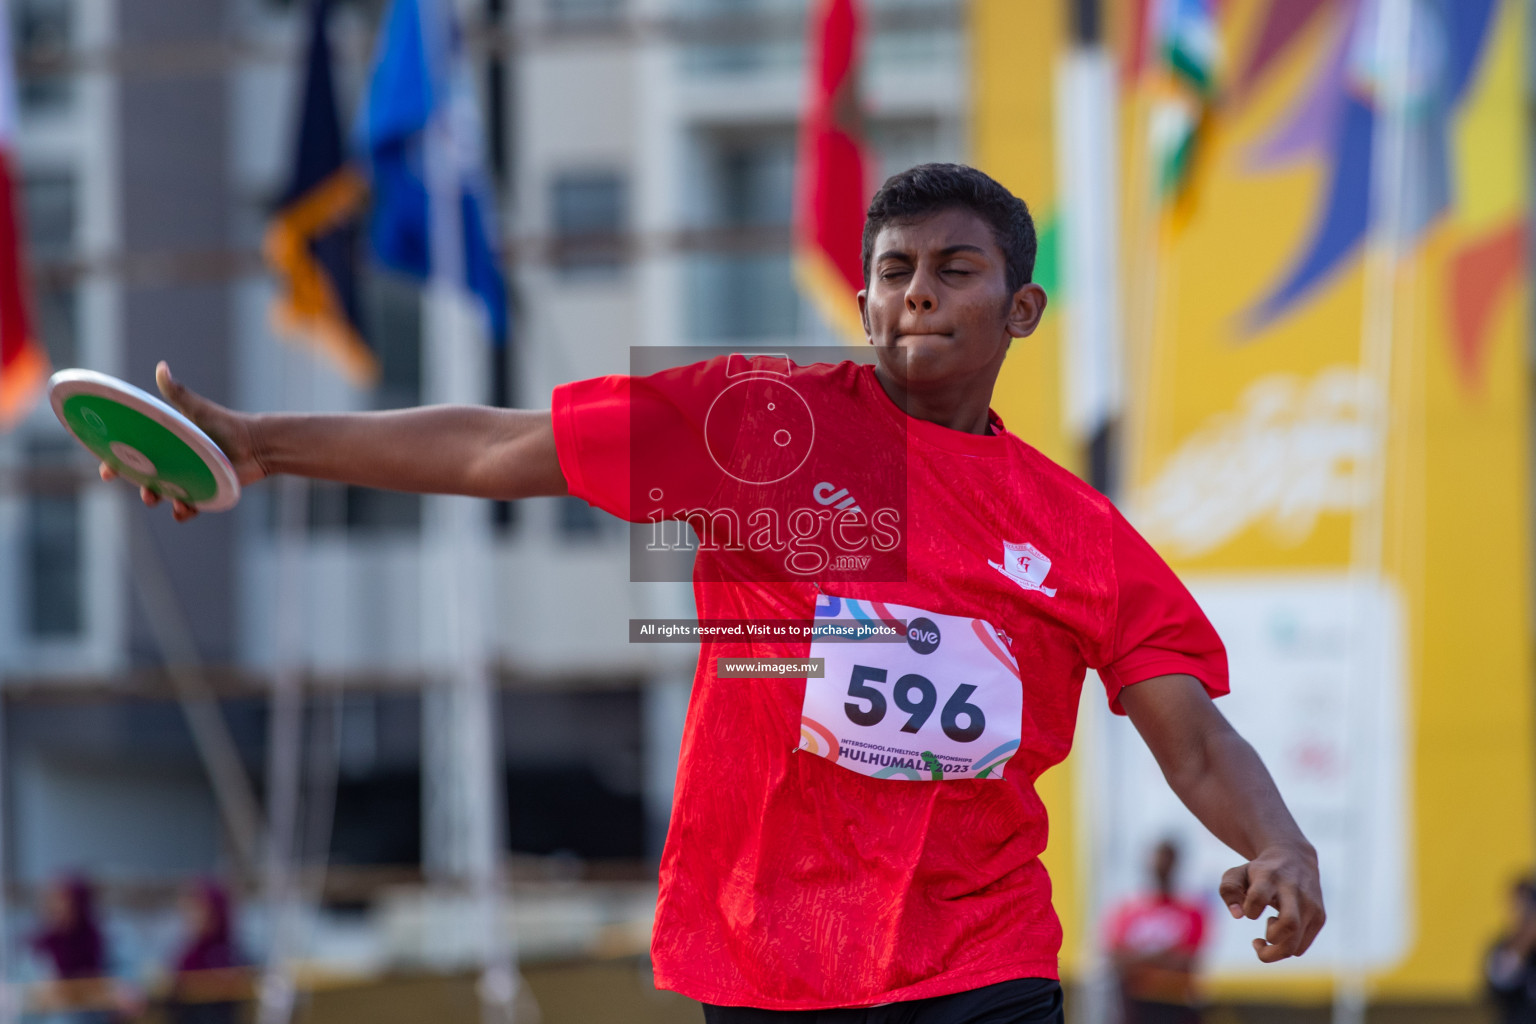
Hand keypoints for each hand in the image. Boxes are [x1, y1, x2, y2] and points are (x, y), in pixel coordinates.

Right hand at [99, 361, 267, 521]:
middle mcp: (170, 465)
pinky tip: (182, 510)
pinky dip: (183, 512)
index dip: (115, 464)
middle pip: (144, 481)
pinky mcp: (203, 494)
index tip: (106, 470)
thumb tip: (162, 366)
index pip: (131, 456)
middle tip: (146, 492)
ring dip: (160, 500)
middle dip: (140, 489)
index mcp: (162, 445)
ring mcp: (186, 481)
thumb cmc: (225, 424)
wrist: (256, 443)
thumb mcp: (197, 409)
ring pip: (164, 496)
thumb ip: (177, 392)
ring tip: (166, 499)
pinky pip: (188, 509)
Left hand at [1220, 843, 1325, 961]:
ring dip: (1275, 950)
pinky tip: (1279, 933)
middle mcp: (1293, 891)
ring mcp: (1310, 905)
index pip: (1258, 897)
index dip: (1249, 909)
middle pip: (1289, 924)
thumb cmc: (1259, 872)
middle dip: (1270, 944)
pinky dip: (1285, 948)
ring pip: (1296, 945)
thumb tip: (1237, 915)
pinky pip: (1301, 948)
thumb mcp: (1237, 874)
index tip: (1247, 910)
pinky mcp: (1320, 917)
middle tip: (1257, 941)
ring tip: (1269, 935)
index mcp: (1270, 877)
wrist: (1296, 858)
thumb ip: (1229, 890)